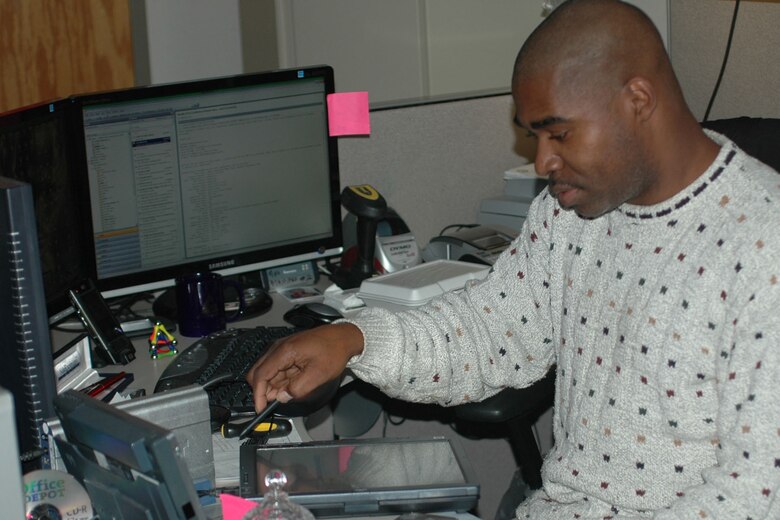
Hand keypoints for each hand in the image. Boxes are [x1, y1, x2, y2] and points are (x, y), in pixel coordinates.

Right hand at [246, 323, 363, 411]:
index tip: (260, 407)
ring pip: (268, 372)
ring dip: (273, 386)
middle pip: (259, 372)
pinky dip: (280, 380)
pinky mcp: (288, 351)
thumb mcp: (318, 375)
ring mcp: (283, 349)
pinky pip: (277, 368)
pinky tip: (291, 386)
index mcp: (284, 351)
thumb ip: (297, 389)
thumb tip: (282, 397)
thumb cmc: (334, 350)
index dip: (258, 394)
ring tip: (288, 394)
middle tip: (272, 404)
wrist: (344, 337)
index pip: (260, 375)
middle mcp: (279, 347)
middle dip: (263, 390)